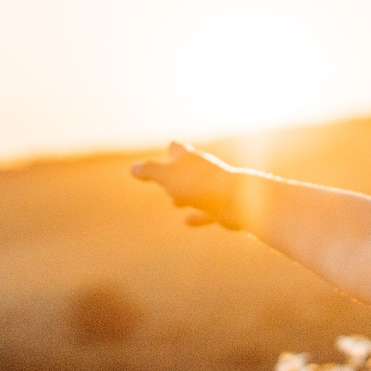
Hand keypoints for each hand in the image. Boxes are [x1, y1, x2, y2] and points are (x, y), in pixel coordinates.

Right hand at [129, 142, 251, 229]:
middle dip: (176, 174)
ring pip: (197, 189)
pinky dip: (196, 216)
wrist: (238, 200)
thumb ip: (149, 171)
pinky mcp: (223, 207)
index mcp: (189, 159)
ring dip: (186, 194)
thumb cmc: (199, 185)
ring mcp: (215, 188)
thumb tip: (132, 168)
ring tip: (175, 201)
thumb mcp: (167, 177)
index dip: (168, 152)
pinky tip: (186, 221)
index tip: (163, 155)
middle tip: (165, 180)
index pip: (176, 148)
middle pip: (188, 168)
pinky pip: (206, 211)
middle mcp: (204, 170)